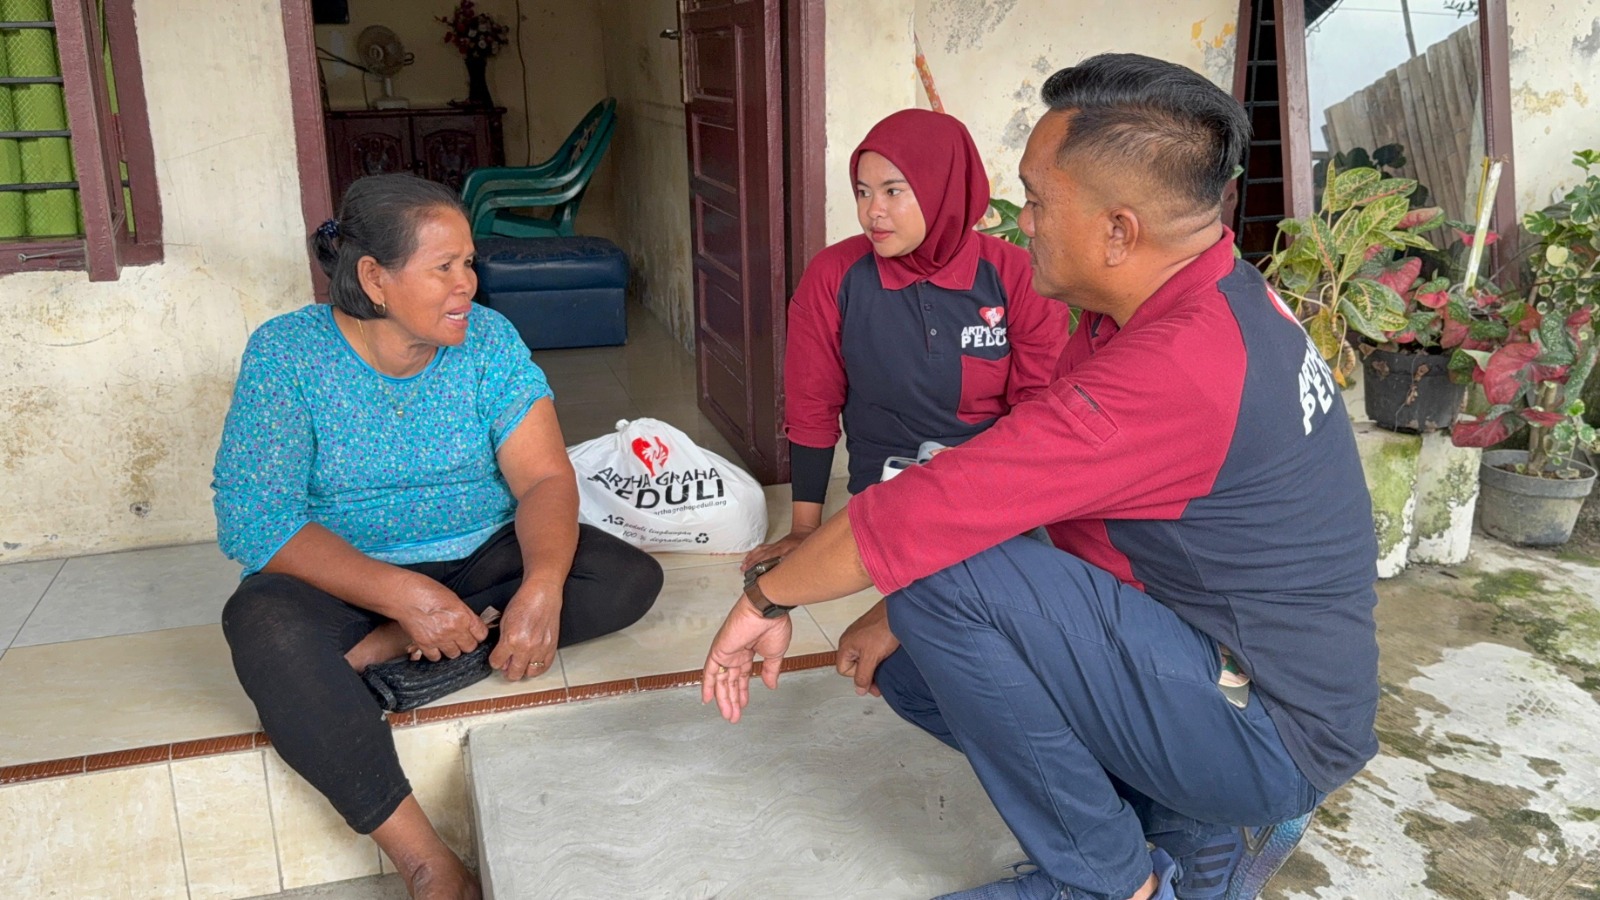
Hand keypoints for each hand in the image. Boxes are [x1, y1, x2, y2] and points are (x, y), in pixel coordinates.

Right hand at [392, 573, 487, 661]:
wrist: (404, 595)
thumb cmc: (427, 591)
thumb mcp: (453, 598)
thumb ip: (465, 613)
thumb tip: (471, 624)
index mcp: (463, 616)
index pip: (481, 634)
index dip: (479, 634)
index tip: (475, 633)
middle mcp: (453, 630)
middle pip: (470, 647)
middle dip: (467, 642)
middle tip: (461, 637)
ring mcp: (439, 639)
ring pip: (454, 654)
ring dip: (452, 649)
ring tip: (447, 641)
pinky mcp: (424, 644)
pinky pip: (436, 657)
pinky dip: (436, 653)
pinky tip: (435, 645)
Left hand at [491, 582, 561, 680]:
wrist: (542, 594)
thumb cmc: (524, 603)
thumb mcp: (504, 622)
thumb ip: (502, 642)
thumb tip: (503, 657)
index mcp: (511, 640)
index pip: (497, 663)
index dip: (495, 662)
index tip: (497, 660)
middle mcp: (526, 647)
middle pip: (514, 673)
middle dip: (508, 672)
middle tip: (508, 667)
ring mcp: (540, 648)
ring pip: (530, 673)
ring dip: (523, 670)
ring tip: (521, 664)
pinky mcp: (552, 647)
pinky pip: (544, 667)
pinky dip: (538, 669)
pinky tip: (533, 664)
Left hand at [701, 594, 792, 722]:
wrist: (767, 612)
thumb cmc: (773, 625)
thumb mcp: (775, 654)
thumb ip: (770, 670)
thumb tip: (771, 684)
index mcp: (748, 652)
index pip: (742, 677)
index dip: (742, 692)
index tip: (743, 704)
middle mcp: (735, 653)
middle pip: (731, 681)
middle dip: (732, 700)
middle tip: (734, 715)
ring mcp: (726, 652)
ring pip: (721, 680)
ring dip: (724, 698)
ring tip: (728, 714)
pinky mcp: (719, 651)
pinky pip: (710, 671)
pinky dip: (708, 685)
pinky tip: (708, 698)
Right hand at [740, 529, 811, 571]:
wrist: (804, 530)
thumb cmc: (804, 541)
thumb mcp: (802, 550)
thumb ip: (793, 557)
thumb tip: (785, 564)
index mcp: (782, 549)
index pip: (767, 556)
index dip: (758, 563)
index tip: (752, 569)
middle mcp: (775, 547)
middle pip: (760, 554)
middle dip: (751, 562)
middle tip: (743, 570)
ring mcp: (773, 545)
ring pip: (759, 551)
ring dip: (750, 558)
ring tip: (743, 566)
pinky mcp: (773, 545)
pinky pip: (761, 548)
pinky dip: (754, 553)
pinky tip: (750, 557)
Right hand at [836, 599, 897, 696]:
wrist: (899, 611)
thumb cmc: (883, 628)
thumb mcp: (872, 657)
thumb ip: (863, 675)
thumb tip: (859, 690)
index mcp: (845, 645)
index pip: (844, 670)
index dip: (858, 677)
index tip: (872, 677)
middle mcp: (850, 639)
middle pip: (853, 665)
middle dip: (867, 673)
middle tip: (880, 680)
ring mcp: (861, 634)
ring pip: (863, 657)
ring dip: (873, 664)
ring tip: (885, 665)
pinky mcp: (871, 631)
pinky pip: (870, 649)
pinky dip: (878, 655)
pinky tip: (887, 654)